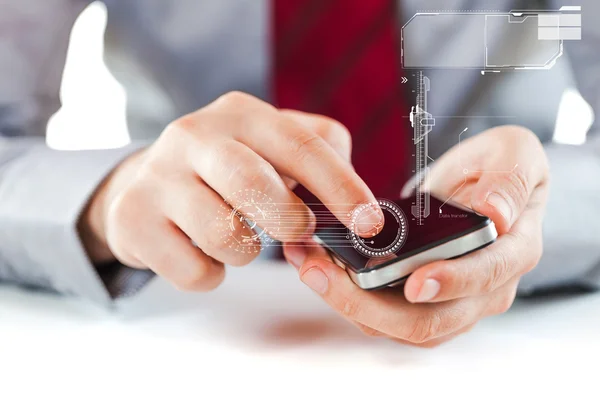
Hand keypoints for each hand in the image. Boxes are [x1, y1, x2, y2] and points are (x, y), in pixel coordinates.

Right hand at [79, 91, 381, 291]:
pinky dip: (212, 274)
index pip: (299, 145)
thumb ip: (322, 156)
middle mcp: (193, 135)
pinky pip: (195, 271)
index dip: (341, 186)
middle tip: (298, 233)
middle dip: (288, 220)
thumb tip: (358, 199)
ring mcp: (157, 177)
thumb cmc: (228, 169)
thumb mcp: (272, 146)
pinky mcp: (133, 220)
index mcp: (239, 113)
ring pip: (224, 236)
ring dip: (246, 252)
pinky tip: (204, 252)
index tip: (369, 222)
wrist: (149, 183)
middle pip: (254, 184)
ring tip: (239, 238)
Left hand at [284, 125, 549, 346]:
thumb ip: (511, 179)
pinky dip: (346, 295)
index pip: (484, 278)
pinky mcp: (417, 302)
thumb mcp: (515, 154)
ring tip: (308, 265)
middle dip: (369, 302)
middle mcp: (482, 290)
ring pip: (395, 325)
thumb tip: (498, 214)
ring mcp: (448, 302)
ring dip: (347, 301)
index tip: (415, 281)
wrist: (480, 183)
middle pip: (427, 320)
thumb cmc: (499, 167)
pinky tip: (316, 265)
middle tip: (322, 271)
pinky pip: (380, 312)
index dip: (451, 282)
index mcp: (512, 253)